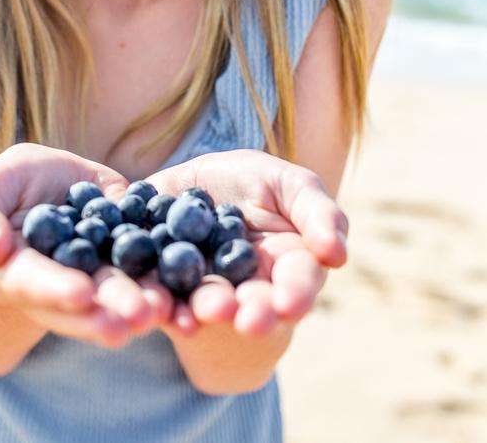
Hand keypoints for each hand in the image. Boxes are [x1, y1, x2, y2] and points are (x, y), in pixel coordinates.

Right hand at [0, 143, 172, 348]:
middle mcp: (62, 287)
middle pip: (85, 302)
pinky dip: (172, 289)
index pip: (33, 283)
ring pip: (123, 296)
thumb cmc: (6, 188)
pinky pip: (154, 274)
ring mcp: (101, 276)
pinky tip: (190, 298)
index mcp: (17, 274)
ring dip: (147, 307)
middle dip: (111, 309)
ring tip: (168, 311)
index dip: (55, 288)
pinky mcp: (134, 259)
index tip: (81, 293)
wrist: (47, 183)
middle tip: (137, 317)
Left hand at [145, 149, 347, 337]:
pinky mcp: (169, 288)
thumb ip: (318, 213)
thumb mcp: (292, 185)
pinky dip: (170, 309)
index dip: (296, 294)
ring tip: (209, 310)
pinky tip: (172, 314)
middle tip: (250, 322)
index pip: (299, 283)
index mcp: (290, 264)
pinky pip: (169, 301)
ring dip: (212, 310)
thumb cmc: (255, 183)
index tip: (290, 304)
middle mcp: (251, 288)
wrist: (194, 189)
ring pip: (212, 305)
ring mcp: (209, 290)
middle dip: (254, 314)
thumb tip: (337, 254)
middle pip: (257, 306)